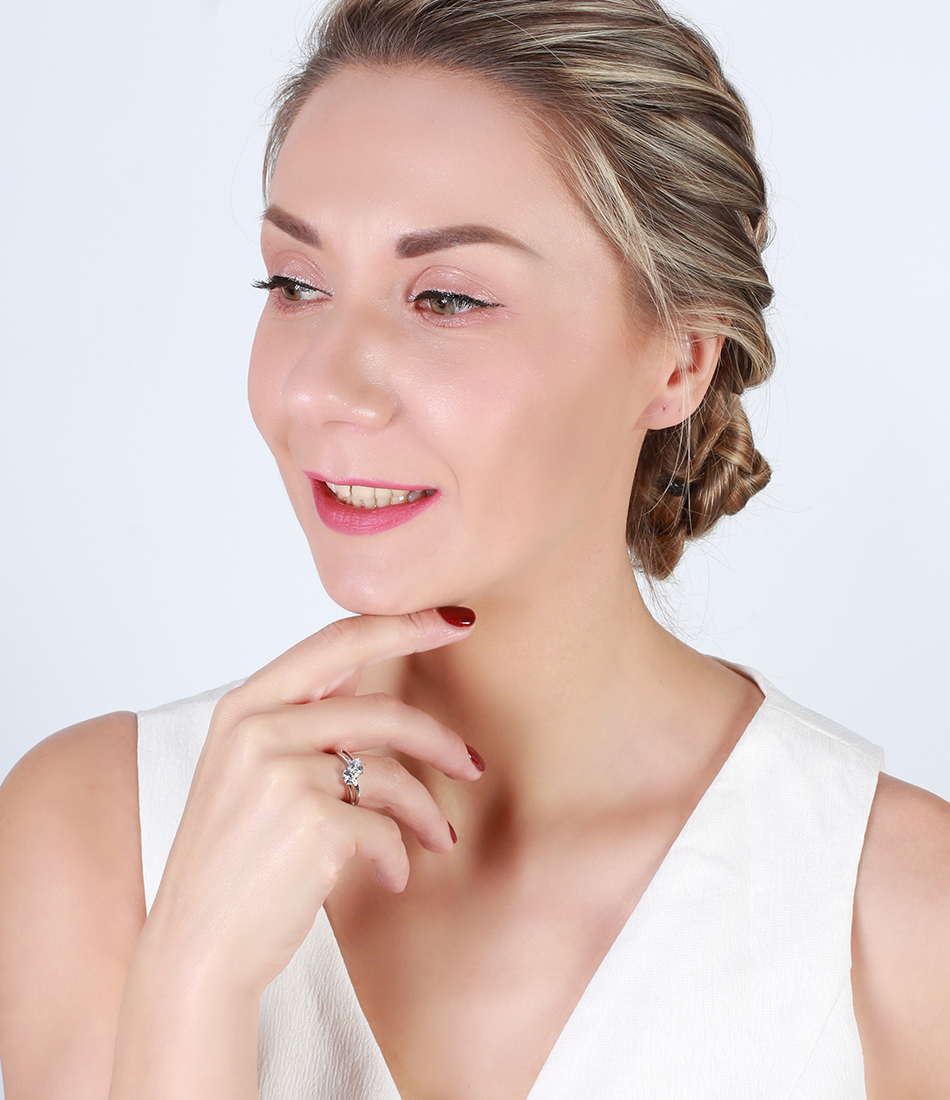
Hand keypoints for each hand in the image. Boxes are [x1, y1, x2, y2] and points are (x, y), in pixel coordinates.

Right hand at [141, 608, 480, 997]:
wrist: (197, 950)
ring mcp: (282, 774)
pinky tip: (391, 878)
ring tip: (441, 839)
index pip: (337, 642)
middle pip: (381, 711)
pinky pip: (386, 828)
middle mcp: (258, 730)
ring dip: (428, 812)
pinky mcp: (311, 823)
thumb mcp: (249, 772)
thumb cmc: (234, 862)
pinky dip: (398, 856)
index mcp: (244, 706)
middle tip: (471, 764)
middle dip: (438, 739)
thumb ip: (300, 722)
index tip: (456, 620)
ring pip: (392, 773)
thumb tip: (370, 679)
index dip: (404, 625)